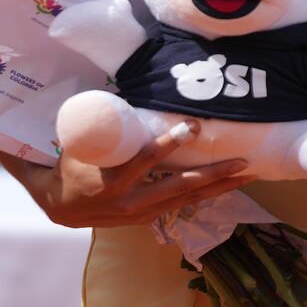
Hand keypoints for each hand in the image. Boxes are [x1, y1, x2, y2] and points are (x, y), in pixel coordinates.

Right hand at [10, 120, 256, 228]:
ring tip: (248, 175)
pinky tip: (228, 187)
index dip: (171, 143)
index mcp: (112, 180)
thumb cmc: (70, 167)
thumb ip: (101, 124)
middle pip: (180, 187)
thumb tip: (122, 88)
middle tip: (242, 160)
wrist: (58, 206)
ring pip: (187, 200)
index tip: (194, 125)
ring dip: (220, 188)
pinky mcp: (147, 219)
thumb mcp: (80, 144)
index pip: (146, 161)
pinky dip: (205, 196)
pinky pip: (181, 206)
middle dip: (214, 174)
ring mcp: (142, 214)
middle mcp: (131, 201)